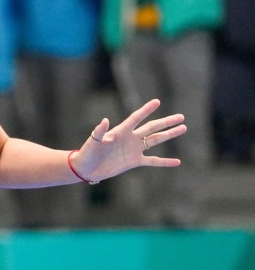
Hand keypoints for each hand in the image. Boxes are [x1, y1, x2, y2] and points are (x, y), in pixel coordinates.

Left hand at [72, 99, 186, 182]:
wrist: (86, 168)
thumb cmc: (87, 153)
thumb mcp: (93, 141)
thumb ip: (99, 131)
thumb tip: (105, 120)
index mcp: (121, 131)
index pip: (136, 118)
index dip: (146, 110)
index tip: (157, 102)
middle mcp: (130, 138)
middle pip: (152, 128)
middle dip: (166, 122)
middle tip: (181, 116)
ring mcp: (134, 149)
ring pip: (155, 140)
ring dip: (169, 135)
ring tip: (183, 128)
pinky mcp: (134, 161)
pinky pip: (153, 161)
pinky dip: (164, 162)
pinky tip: (177, 161)